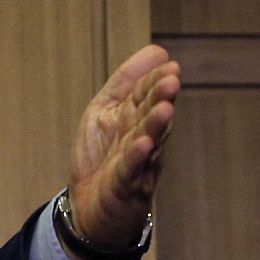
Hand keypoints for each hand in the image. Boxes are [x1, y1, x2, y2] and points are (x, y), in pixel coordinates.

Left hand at [65, 44, 179, 259]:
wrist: (88, 209)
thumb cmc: (102, 157)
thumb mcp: (105, 110)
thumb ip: (126, 82)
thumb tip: (157, 51)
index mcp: (136, 120)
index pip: (146, 96)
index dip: (155, 82)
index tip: (169, 66)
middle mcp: (142, 140)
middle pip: (151, 117)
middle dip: (160, 99)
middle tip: (171, 81)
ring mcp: (135, 165)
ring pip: (147, 143)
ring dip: (156, 126)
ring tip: (164, 108)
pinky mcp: (124, 189)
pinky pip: (130, 171)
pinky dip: (136, 158)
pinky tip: (143, 144)